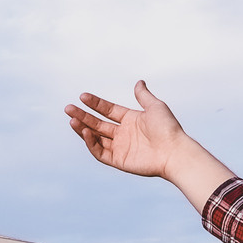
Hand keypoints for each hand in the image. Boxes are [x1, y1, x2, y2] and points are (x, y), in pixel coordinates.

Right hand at [65, 81, 191, 177]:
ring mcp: (120, 148)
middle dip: (83, 116)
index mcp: (131, 120)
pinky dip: (91, 143)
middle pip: (98, 124)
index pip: (108, 110)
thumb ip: (143, 95)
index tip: (82, 96)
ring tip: (72, 120)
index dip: (95, 103)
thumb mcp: (155, 106)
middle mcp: (124, 134)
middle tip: (68, 109)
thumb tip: (139, 82)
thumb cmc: (168, 128)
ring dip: (83, 129)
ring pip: (96, 138)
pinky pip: (100, 152)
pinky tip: (86, 132)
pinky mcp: (119, 161)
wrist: (174, 151)